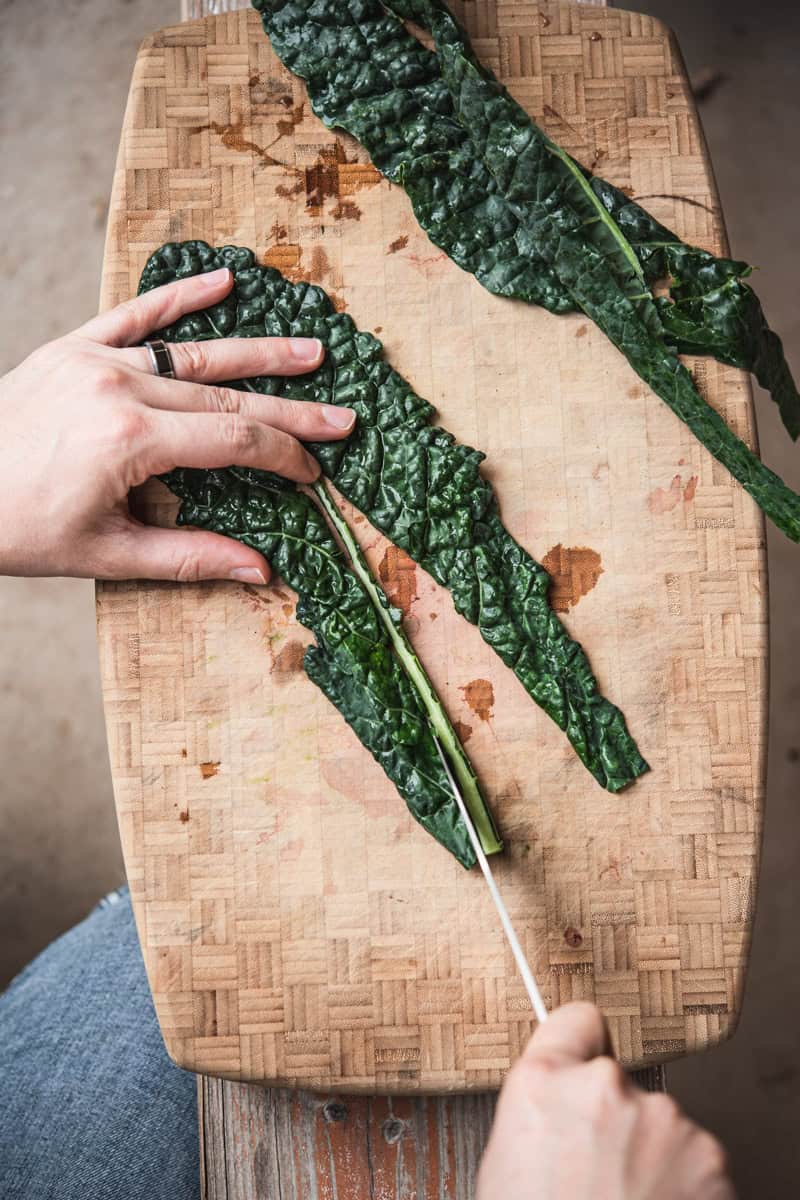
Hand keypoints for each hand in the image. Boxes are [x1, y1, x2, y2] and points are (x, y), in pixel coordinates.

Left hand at [0, 267, 353, 582]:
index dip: (283, 456)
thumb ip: (189, 558)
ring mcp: (94, 361)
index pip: (232, 441)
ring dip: (258, 353)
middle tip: (342, 418)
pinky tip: (223, 282)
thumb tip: (260, 572)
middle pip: (227, 397)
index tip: (313, 473)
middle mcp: (117, 388)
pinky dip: (180, 298)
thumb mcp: (106, 555)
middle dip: (291, 411)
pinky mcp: (72, 348)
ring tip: (311, 351)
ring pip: (194, 354)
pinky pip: (135, 315)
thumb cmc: (19, 527)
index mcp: (128, 441)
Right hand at [477, 1003, 734, 1199]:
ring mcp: (660, 1119)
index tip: (586, 1060)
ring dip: (650, 1155)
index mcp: (542, 1084)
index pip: (575, 1020)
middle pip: (616, 1084)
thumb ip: (542, 1114)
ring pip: (658, 1124)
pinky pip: (692, 1158)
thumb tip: (560, 1111)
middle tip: (597, 1177)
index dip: (580, 1045)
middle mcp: (603, 1087)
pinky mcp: (708, 1156)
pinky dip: (683, 1185)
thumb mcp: (506, 1166)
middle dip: (613, 1122)